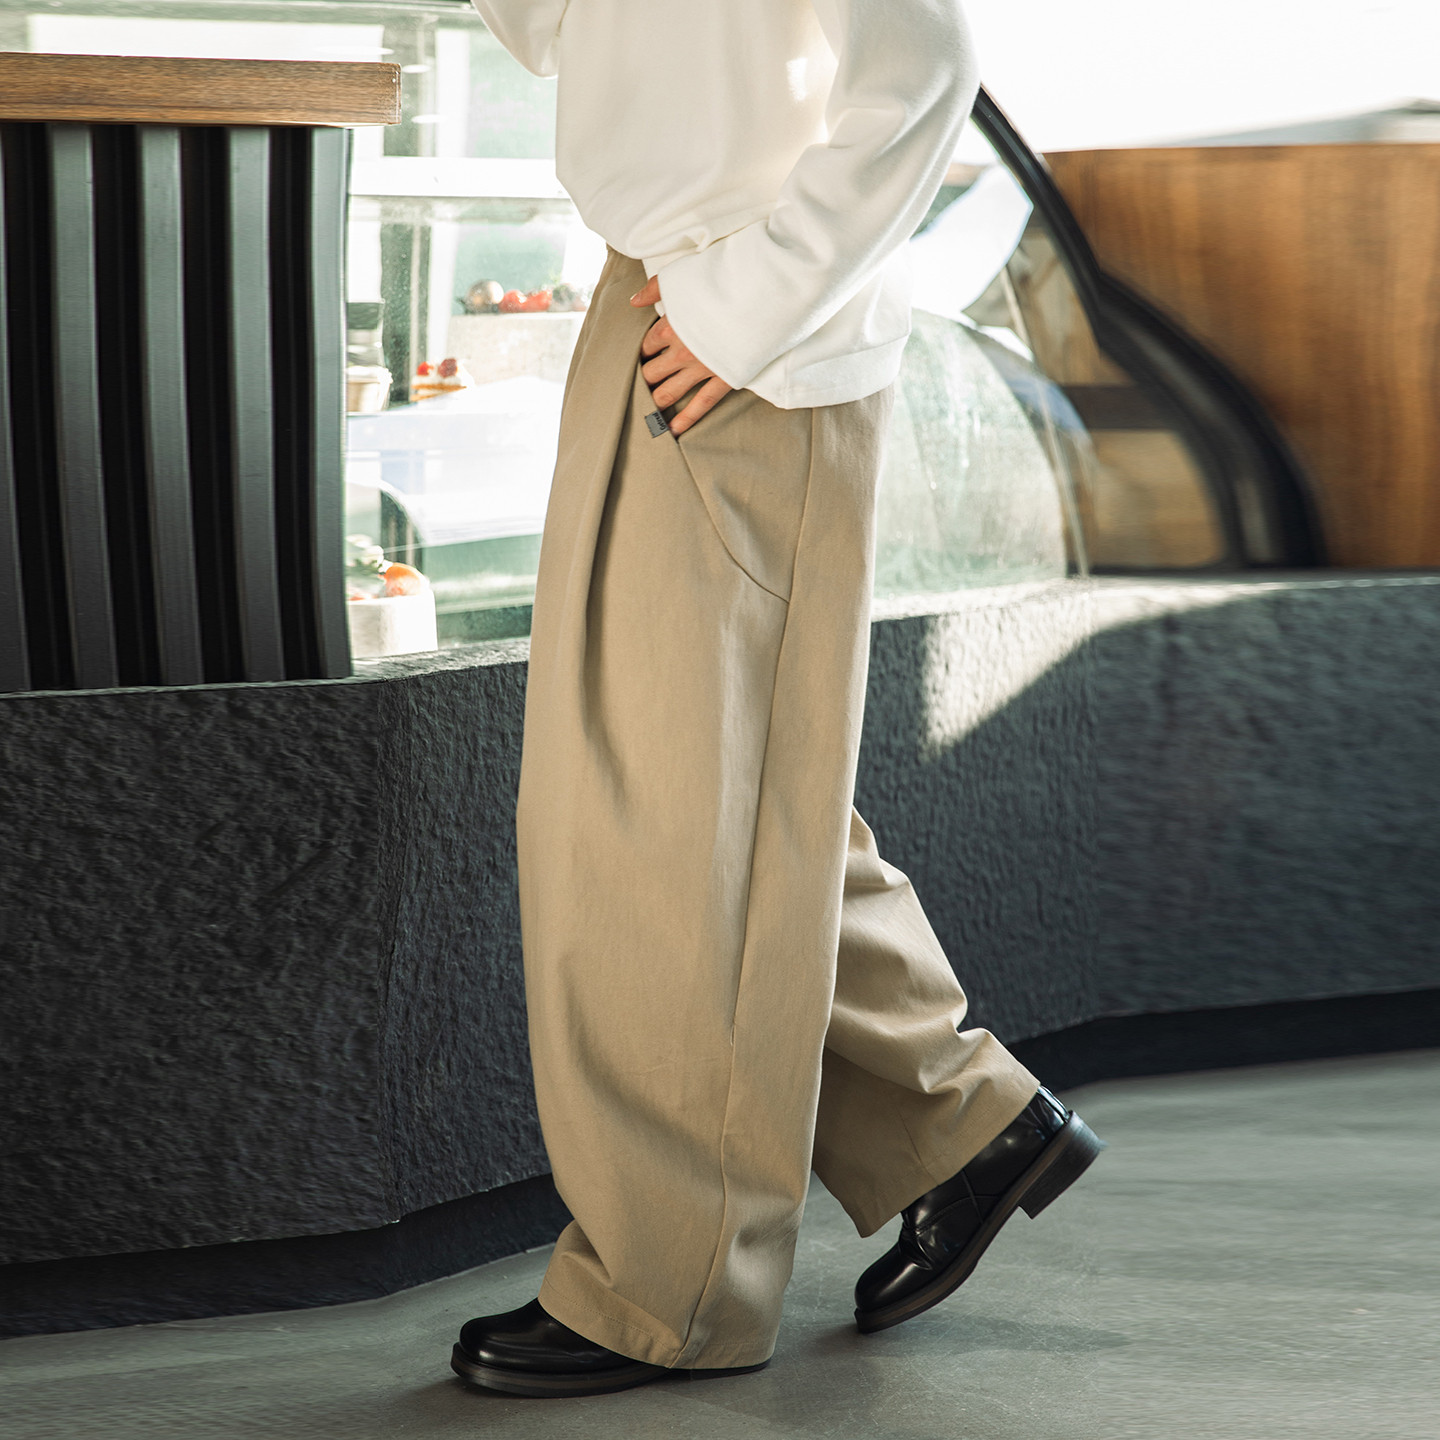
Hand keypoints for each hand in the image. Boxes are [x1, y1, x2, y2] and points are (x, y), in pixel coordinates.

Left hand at [630, 275, 732, 435]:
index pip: (644, 348)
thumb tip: (633, 301)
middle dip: (642, 382)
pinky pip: (700, 405)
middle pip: (650, 374)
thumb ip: (655, 289)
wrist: (760, 295)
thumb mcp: (683, 277)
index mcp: (668, 327)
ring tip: (646, 414)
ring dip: (655, 404)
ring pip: (667, 393)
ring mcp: (700, 369)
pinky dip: (685, 420)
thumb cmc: (722, 282)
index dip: (639, 355)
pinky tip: (673, 432)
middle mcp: (680, 352)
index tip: (640, 360)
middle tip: (638, 389)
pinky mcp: (722, 379)